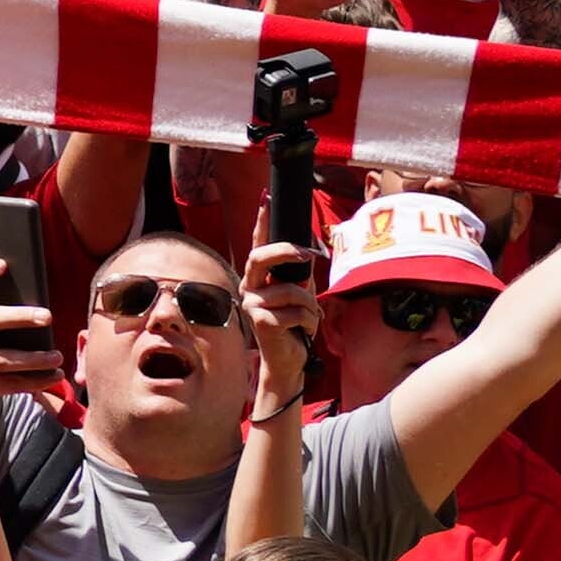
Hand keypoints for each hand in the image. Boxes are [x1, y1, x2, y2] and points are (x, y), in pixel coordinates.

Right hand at [0, 295, 60, 438]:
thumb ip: (2, 330)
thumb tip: (42, 316)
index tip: (4, 264)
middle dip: (20, 316)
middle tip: (48, 316)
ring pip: (3, 358)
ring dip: (34, 359)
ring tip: (58, 357)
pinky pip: (9, 384)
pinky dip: (34, 382)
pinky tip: (53, 378)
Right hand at [242, 237, 319, 394]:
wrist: (288, 361)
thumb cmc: (294, 328)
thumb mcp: (301, 297)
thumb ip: (301, 276)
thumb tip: (310, 252)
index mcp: (259, 280)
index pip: (258, 245)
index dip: (261, 222)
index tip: (266, 199)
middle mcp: (249, 288)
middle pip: (261, 257)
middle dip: (287, 251)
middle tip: (308, 254)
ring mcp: (252, 305)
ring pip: (294, 291)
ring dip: (310, 307)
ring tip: (308, 320)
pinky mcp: (261, 321)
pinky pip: (298, 312)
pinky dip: (309, 322)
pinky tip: (301, 332)